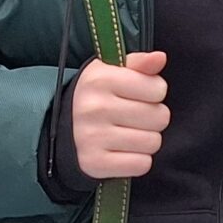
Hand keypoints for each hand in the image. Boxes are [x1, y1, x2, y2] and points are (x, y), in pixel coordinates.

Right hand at [69, 51, 170, 179]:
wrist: (63, 129)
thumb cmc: (96, 97)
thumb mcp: (112, 72)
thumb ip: (139, 63)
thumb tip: (159, 58)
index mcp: (100, 79)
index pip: (158, 88)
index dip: (155, 92)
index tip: (141, 94)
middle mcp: (95, 107)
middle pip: (160, 117)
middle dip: (153, 117)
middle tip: (135, 116)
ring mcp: (93, 137)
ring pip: (153, 142)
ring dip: (146, 139)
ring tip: (128, 132)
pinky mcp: (95, 163)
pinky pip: (142, 164)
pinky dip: (137, 160)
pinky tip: (123, 150)